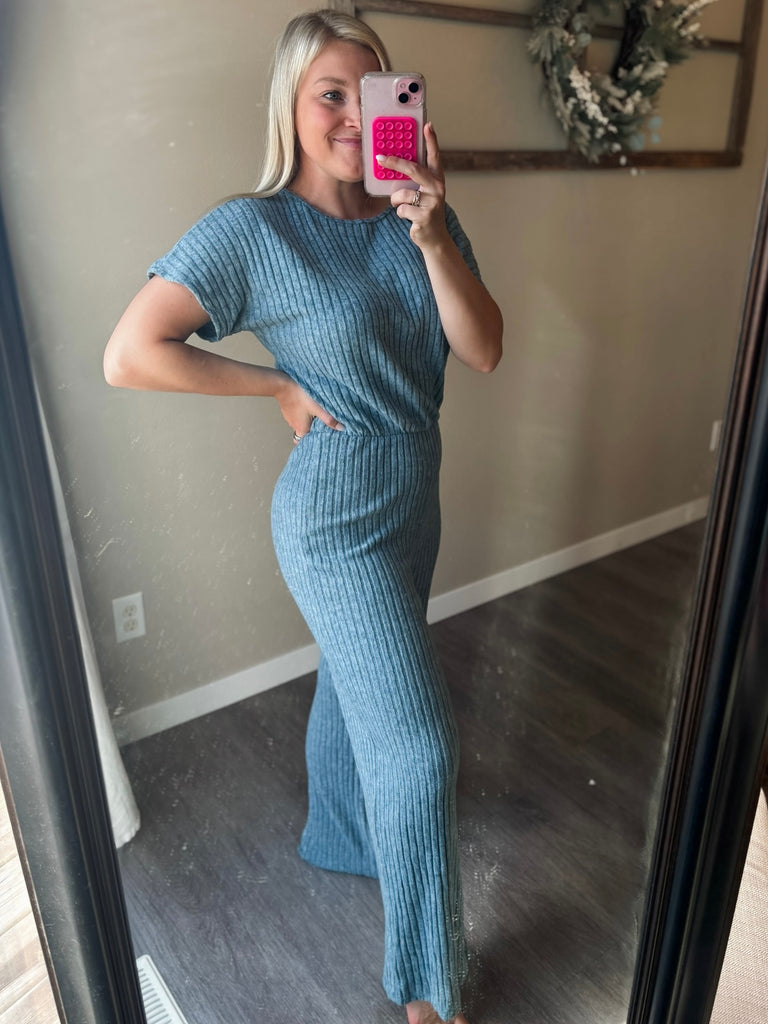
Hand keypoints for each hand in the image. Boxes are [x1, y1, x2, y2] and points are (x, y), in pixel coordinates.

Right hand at [273, 373, 342, 441]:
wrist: (282, 384)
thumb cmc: (300, 396)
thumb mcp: (318, 408)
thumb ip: (330, 420)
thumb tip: (341, 428)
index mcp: (301, 429)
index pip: (305, 442)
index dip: (312, 441)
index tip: (319, 438)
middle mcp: (294, 425)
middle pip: (304, 432)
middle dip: (312, 429)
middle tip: (321, 424)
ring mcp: (289, 417)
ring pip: (300, 422)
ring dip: (307, 419)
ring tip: (316, 412)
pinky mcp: (287, 408)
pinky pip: (296, 413)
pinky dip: (302, 411)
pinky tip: (307, 404)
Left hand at [376, 122, 449, 251]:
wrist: (434, 238)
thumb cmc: (425, 211)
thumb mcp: (423, 192)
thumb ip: (415, 180)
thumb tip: (393, 165)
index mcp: (437, 179)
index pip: (434, 156)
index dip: (431, 140)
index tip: (427, 124)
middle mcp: (437, 188)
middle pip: (413, 169)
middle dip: (394, 163)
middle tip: (380, 158)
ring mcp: (432, 202)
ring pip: (402, 194)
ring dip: (396, 201)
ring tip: (403, 205)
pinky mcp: (424, 216)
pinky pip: (402, 209)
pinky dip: (401, 213)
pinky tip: (409, 217)